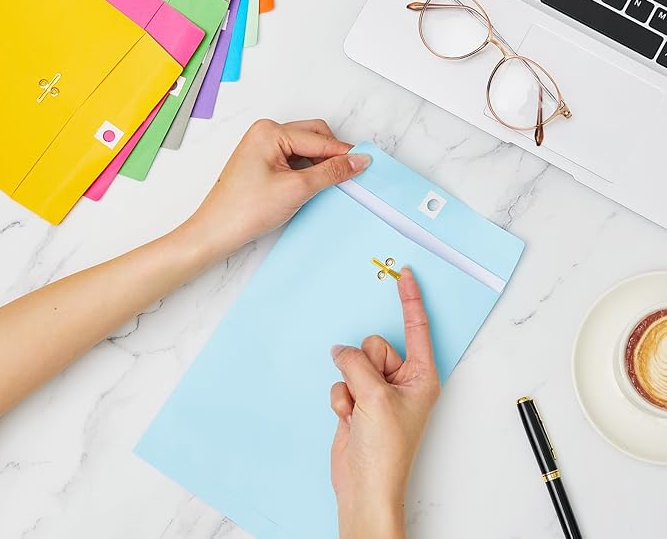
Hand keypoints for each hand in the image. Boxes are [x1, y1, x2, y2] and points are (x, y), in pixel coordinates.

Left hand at [187, 119, 370, 256]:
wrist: (216, 232)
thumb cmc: (244, 210)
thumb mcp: (297, 189)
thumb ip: (331, 172)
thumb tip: (357, 161)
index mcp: (270, 131)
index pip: (319, 139)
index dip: (344, 153)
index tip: (366, 163)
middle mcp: (265, 133)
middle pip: (314, 137)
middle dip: (332, 155)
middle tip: (351, 175)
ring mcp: (263, 148)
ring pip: (306, 149)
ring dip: (321, 164)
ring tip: (332, 184)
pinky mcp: (262, 163)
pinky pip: (294, 160)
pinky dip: (308, 171)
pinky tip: (315, 186)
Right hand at [330, 268, 440, 538]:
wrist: (363, 487)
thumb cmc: (386, 450)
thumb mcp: (376, 397)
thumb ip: (356, 363)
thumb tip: (339, 350)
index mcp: (420, 376)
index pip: (416, 327)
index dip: (410, 299)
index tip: (406, 273)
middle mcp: (401, 379)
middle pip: (374, 344)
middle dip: (365, 366)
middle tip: (371, 393)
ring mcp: (378, 390)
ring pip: (353, 361)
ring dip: (351, 386)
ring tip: (360, 411)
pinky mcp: (358, 400)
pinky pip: (341, 380)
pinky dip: (341, 399)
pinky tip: (350, 420)